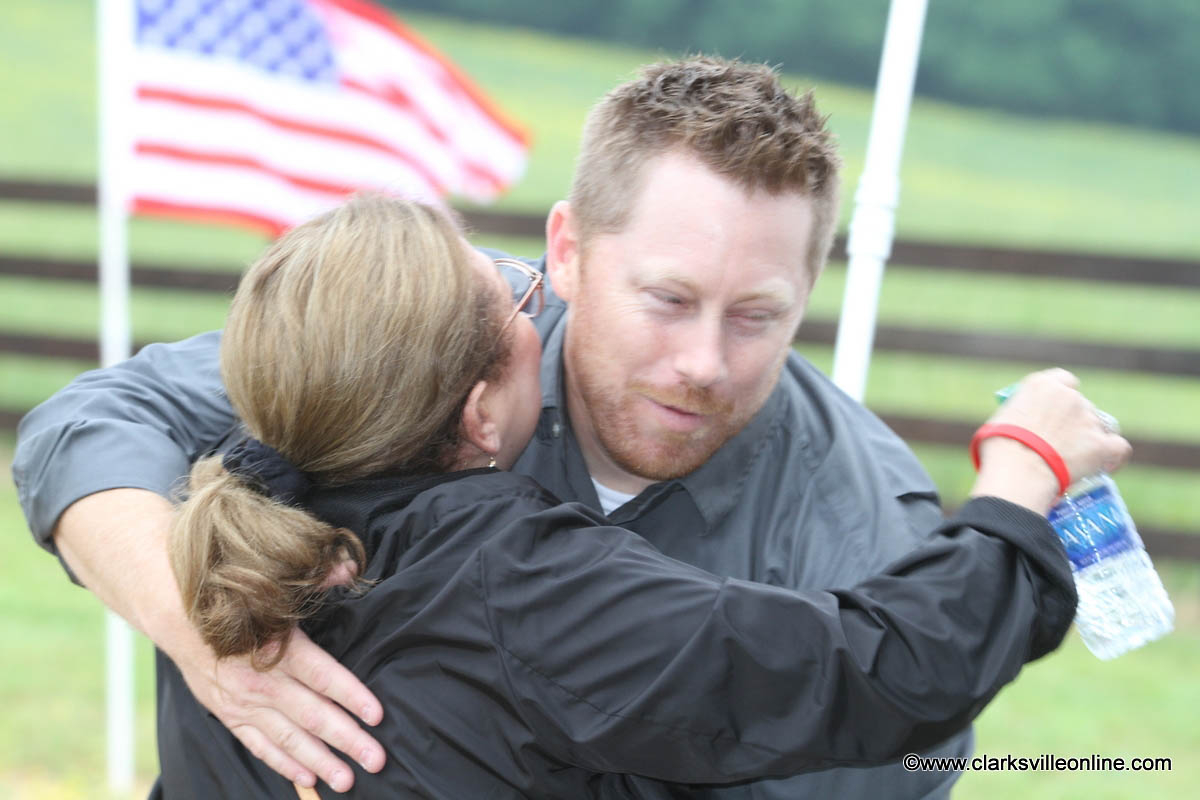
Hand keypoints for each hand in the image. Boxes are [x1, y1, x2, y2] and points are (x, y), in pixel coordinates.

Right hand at [53, 489, 385, 790]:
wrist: (177, 616)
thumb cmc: (234, 600)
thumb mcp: (274, 588)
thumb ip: (316, 580)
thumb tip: (348, 568)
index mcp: (280, 648)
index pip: (324, 677)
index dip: (353, 697)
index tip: (378, 715)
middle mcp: (264, 681)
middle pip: (314, 715)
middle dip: (348, 740)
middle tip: (376, 760)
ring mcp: (245, 703)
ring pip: (289, 739)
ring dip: (320, 761)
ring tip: (348, 779)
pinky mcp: (231, 715)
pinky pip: (260, 746)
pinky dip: (284, 764)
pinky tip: (308, 778)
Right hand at [971, 369, 1130, 511]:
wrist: (1018, 471)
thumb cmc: (999, 450)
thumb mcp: (999, 421)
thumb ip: (1020, 415)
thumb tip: (1024, 429)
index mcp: (1042, 385)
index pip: (1063, 380)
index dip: (1063, 395)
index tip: (1055, 410)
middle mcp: (1069, 397)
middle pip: (1081, 405)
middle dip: (1074, 422)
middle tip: (1060, 444)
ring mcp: (1088, 419)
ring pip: (1099, 426)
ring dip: (1090, 439)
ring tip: (1076, 461)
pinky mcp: (1101, 444)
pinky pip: (1118, 447)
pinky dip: (1113, 457)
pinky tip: (1105, 466)